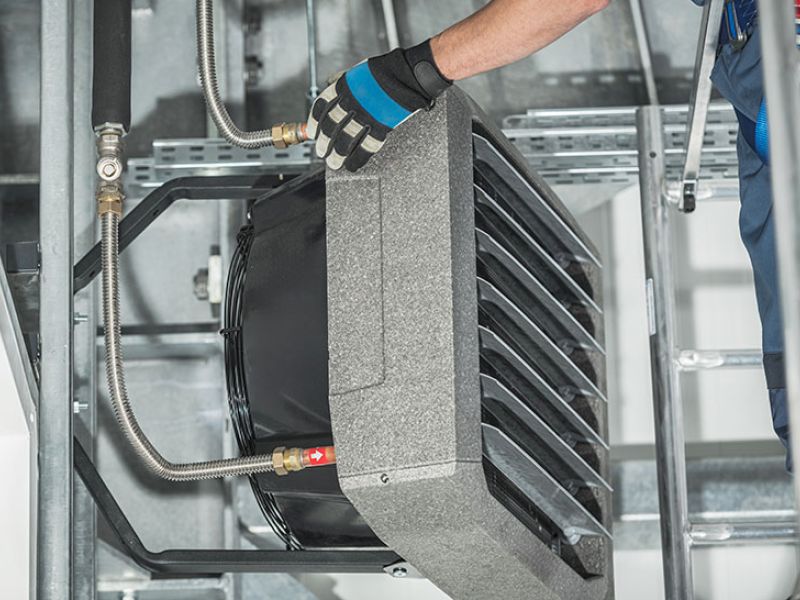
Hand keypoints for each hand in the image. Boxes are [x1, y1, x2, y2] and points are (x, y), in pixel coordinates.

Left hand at [307, 40, 451, 171]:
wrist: (409, 74)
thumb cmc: (386, 70)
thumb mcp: (359, 70)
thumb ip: (344, 79)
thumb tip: (330, 81)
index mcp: (344, 86)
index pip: (321, 107)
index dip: (314, 123)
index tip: (312, 132)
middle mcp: (352, 101)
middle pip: (331, 126)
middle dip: (324, 142)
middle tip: (321, 151)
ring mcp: (366, 115)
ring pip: (345, 139)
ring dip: (338, 154)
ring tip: (334, 163)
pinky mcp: (381, 126)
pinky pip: (366, 146)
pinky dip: (358, 158)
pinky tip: (353, 164)